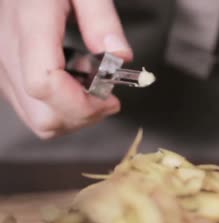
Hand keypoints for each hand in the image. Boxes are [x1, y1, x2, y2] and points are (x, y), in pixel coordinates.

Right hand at [0, 0, 131, 138]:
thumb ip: (102, 19)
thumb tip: (121, 56)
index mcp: (29, 24)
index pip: (44, 85)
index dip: (83, 102)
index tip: (111, 97)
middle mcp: (8, 52)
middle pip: (43, 116)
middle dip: (85, 115)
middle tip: (108, 97)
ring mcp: (3, 69)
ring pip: (39, 121)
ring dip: (75, 117)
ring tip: (93, 91)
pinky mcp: (5, 77)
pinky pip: (33, 112)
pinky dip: (61, 111)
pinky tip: (76, 88)